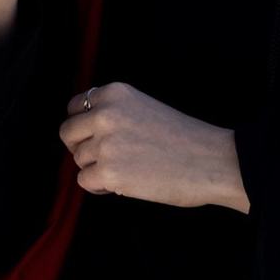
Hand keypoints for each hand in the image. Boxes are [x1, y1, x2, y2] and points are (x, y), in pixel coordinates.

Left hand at [60, 82, 247, 210]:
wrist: (211, 160)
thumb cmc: (184, 138)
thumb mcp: (144, 107)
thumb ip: (113, 113)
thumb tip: (82, 134)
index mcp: (114, 93)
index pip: (74, 106)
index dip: (81, 125)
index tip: (94, 137)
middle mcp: (105, 113)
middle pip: (68, 133)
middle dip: (81, 148)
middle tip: (103, 158)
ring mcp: (105, 143)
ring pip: (78, 159)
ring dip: (95, 169)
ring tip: (125, 171)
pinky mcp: (109, 172)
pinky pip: (84, 181)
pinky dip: (100, 187)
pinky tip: (122, 184)